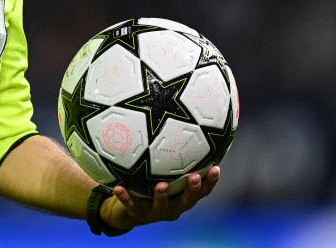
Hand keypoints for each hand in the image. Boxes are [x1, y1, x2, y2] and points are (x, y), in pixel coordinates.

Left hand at [102, 165, 219, 231]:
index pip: (202, 190)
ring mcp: (156, 211)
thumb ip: (176, 156)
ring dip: (162, 196)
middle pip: (187, 201)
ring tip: (161, 185)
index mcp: (183, 196)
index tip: (216, 167)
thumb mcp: (167, 172)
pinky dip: (125, 196)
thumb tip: (183, 123)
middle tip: (194, 178)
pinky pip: (130, 204)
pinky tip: (119, 187)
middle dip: (192, 190)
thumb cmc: (153, 184)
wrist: (131, 211)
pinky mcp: (137, 213)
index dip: (211, 181)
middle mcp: (174, 206)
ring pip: (161, 205)